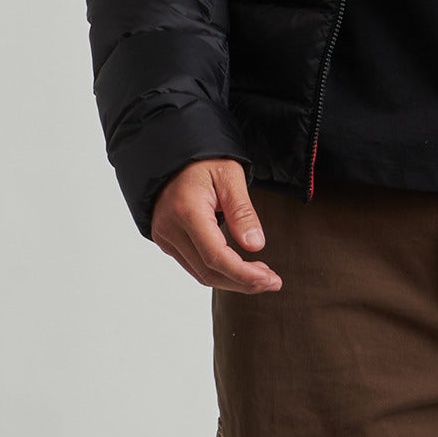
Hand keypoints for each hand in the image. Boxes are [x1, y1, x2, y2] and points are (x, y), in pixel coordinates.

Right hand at [150, 158, 282, 292]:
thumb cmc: (204, 160)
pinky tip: (239, 267)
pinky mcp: (167, 240)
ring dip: (232, 280)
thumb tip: (256, 245)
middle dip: (242, 282)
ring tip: (261, 276)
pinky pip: (193, 264)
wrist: (173, 154)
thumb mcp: (230, 176)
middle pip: (208, 272)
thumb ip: (242, 212)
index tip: (270, 280)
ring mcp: (165, 237)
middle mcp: (170, 229)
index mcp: (186, 211)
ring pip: (200, 273)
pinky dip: (218, 271)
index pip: (215, 256)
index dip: (244, 273)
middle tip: (272, 281)